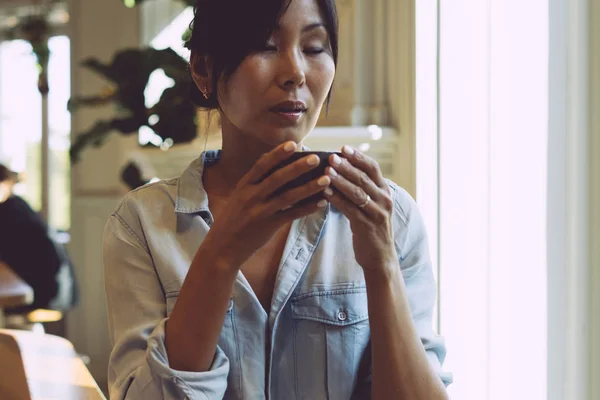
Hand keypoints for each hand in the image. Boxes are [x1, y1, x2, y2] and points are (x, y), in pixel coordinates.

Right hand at [204, 141, 330, 268]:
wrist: (222, 246)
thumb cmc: (233, 218)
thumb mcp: (238, 196)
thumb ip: (254, 181)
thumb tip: (271, 159)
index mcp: (244, 186)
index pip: (262, 165)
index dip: (277, 154)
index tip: (292, 144)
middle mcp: (252, 196)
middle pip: (278, 178)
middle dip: (298, 167)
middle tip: (316, 158)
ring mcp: (260, 212)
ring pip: (289, 196)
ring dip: (309, 187)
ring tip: (326, 179)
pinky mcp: (269, 226)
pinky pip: (292, 215)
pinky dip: (307, 208)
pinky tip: (321, 202)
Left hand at [324, 146, 397, 275]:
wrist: (380, 257)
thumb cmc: (370, 227)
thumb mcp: (371, 205)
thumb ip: (361, 189)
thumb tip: (339, 169)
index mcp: (385, 191)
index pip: (373, 168)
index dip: (358, 157)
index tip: (343, 148)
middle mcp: (384, 200)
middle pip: (364, 179)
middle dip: (346, 167)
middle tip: (330, 157)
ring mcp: (377, 213)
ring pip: (358, 193)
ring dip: (341, 181)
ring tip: (326, 172)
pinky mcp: (368, 226)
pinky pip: (350, 210)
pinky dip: (337, 200)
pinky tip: (325, 193)